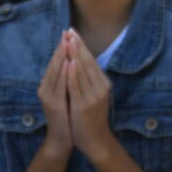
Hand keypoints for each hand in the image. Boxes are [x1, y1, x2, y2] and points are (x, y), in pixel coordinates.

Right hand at [36, 32, 73, 156]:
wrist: (62, 139)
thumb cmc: (66, 118)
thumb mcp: (66, 96)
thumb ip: (66, 81)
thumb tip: (74, 63)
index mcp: (48, 85)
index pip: (55, 62)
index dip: (62, 48)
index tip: (69, 33)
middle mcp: (45, 88)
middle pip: (54, 64)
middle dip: (62, 47)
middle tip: (68, 32)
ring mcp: (48, 96)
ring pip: (55, 72)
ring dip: (62, 56)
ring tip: (68, 42)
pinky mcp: (53, 104)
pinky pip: (59, 85)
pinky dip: (64, 73)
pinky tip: (69, 62)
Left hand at [64, 31, 115, 161]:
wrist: (95, 141)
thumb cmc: (91, 118)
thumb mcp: (93, 96)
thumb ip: (89, 80)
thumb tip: (80, 61)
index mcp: (103, 83)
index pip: (91, 60)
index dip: (82, 45)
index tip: (73, 32)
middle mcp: (100, 87)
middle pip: (87, 62)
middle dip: (77, 45)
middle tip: (69, 30)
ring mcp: (93, 96)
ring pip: (82, 71)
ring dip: (75, 54)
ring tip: (68, 40)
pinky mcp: (84, 105)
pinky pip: (77, 87)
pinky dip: (73, 74)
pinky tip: (69, 62)